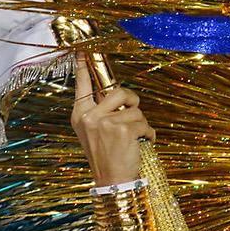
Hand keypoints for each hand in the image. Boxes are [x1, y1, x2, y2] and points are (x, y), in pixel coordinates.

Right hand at [71, 54, 150, 182]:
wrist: (112, 181)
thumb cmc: (106, 156)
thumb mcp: (93, 132)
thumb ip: (99, 111)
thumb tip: (115, 93)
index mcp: (80, 114)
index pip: (82, 85)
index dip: (83, 66)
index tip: (82, 49)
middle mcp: (89, 116)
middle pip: (118, 91)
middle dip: (132, 101)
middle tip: (134, 114)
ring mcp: (105, 122)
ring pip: (134, 108)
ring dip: (141, 122)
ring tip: (135, 137)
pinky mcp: (122, 130)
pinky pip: (144, 122)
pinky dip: (149, 134)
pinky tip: (143, 143)